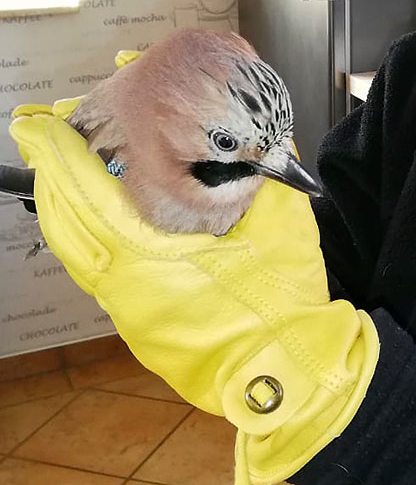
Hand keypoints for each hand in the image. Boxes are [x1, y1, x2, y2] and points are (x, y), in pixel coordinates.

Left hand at [9, 99, 377, 484]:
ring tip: (63, 170)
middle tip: (45, 139)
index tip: (42, 129)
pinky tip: (95, 219)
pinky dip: (84, 236)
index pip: (87, 197)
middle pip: (65, 225)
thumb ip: (264, 173)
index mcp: (150, 260)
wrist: (288, 372)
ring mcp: (127, 312)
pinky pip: (94, 272)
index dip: (61, 158)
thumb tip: (259, 137)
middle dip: (52, 176)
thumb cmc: (282, 304)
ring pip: (75, 252)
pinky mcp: (139, 325)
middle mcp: (125, 289)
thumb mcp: (283, 224)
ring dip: (65, 206)